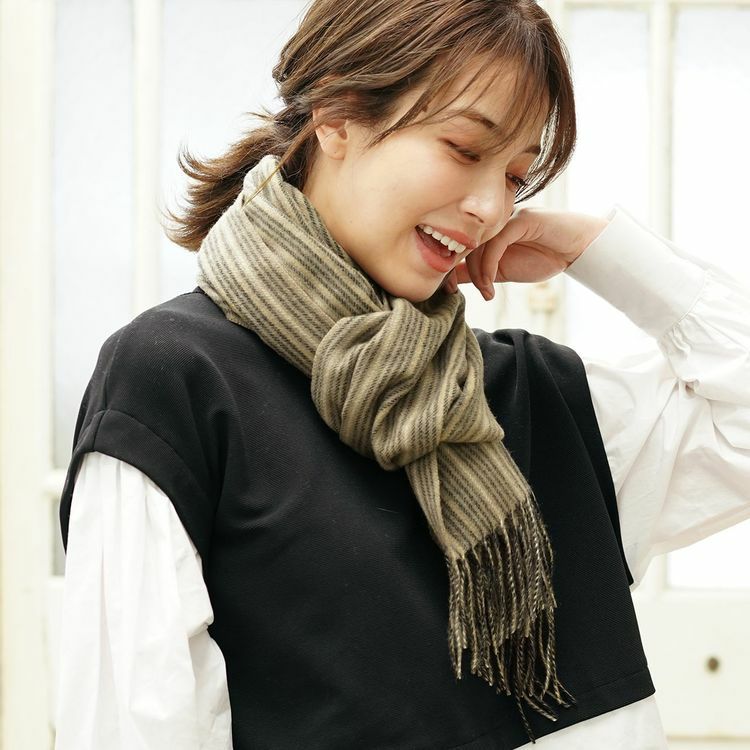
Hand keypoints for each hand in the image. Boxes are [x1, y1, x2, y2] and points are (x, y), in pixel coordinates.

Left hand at [442, 208, 609, 298]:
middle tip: (457, 292)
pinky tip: (491, 284)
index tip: (446, 289)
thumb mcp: (503, 271)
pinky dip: (489, 266)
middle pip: (464, 243)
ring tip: (486, 292)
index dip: (448, 266)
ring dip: (478, 274)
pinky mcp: (521, 220)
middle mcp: (494, 221)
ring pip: (479, 244)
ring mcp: (507, 218)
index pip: (459, 244)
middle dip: (457, 270)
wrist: (577, 249)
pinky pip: (496, 242)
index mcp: (487, 231)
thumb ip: (479, 272)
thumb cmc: (543, 257)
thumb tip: (452, 280)